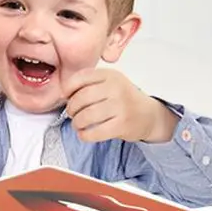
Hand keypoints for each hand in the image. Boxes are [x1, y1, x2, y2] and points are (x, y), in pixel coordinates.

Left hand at [61, 68, 177, 143]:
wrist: (148, 115)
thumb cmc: (122, 99)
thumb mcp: (109, 83)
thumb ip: (88, 84)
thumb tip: (63, 93)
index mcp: (110, 75)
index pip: (80, 77)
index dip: (68, 88)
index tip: (66, 97)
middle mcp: (116, 88)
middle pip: (80, 98)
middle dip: (71, 109)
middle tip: (72, 114)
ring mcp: (120, 106)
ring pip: (85, 116)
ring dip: (76, 123)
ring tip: (78, 124)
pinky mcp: (122, 125)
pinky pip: (94, 132)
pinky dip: (84, 135)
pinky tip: (85, 133)